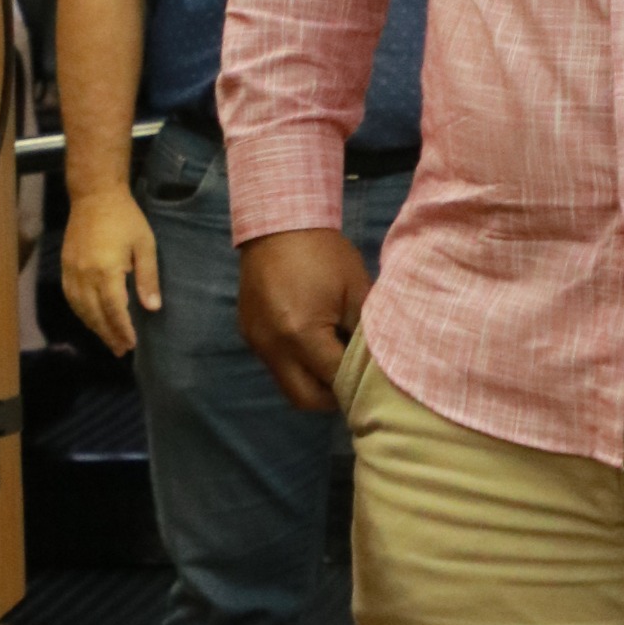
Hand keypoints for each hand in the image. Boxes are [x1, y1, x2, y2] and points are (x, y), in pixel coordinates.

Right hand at [60, 183, 160, 355]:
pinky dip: (80, 312)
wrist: (95, 195)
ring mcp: (72, 271)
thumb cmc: (125, 218)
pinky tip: (90, 319)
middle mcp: (85, 275)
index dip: (122, 329)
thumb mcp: (145, 245)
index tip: (131, 344)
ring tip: (108, 340)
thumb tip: (152, 308)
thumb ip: (147, 278)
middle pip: (95, 314)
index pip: (113, 310)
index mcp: (106, 271)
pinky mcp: (65, 266)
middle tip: (121, 350)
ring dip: (93, 327)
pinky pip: (70, 297)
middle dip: (108, 334)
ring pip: (80, 308)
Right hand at [237, 228, 368, 412]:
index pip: (334, 381)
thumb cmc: (324, 254)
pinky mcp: (249, 334)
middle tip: (352, 383)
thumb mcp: (355, 291)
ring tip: (333, 362)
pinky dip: (296, 365)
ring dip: (311, 382)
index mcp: (302, 335)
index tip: (373, 384)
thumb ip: (365, 335)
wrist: (278, 224)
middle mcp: (273, 347)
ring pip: (287, 385)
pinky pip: (275, 365)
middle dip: (331, 398)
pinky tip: (312, 344)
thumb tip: (375, 367)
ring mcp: (257, 342)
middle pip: (304, 400)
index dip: (356, 385)